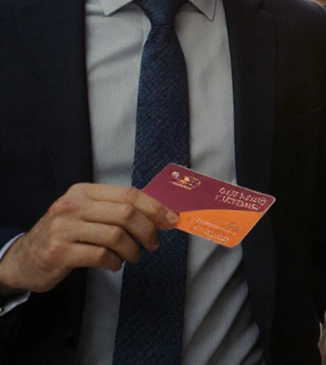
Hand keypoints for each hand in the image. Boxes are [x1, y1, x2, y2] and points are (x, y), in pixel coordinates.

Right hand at [0, 184, 177, 294]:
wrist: (24, 259)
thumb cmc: (64, 235)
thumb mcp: (85, 213)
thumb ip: (114, 209)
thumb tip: (160, 213)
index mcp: (82, 192)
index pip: (128, 194)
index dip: (155, 207)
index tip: (172, 220)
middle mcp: (71, 205)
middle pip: (126, 213)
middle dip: (148, 231)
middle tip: (153, 244)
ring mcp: (63, 228)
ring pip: (116, 236)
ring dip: (132, 250)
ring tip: (132, 256)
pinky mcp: (59, 252)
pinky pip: (101, 256)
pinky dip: (115, 262)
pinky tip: (113, 264)